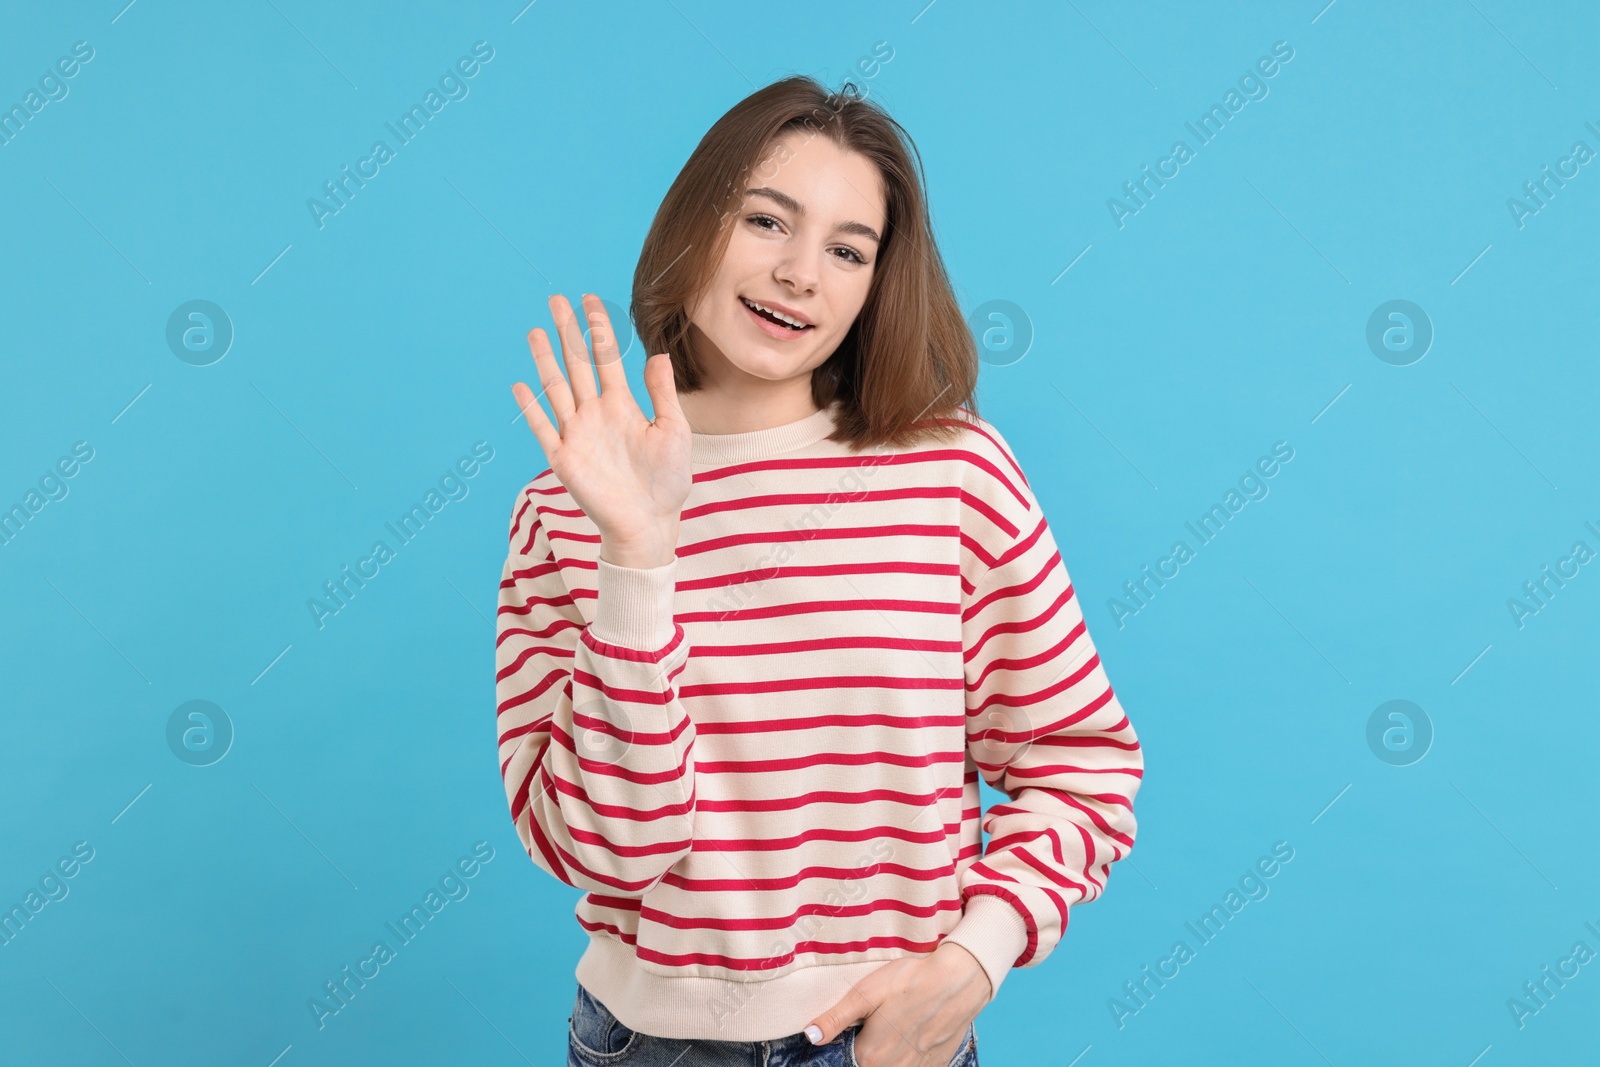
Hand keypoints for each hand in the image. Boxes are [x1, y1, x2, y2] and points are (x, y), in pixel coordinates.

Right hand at [512, 293, 691, 567]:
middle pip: (576, 364)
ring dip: (545, 360)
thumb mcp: (673, 431)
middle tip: (555, 299)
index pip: (606, 357)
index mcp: (622, 405)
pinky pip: (544, 428)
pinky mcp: (564, 458)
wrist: (649, 522)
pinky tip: (520, 386)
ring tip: (536, 330)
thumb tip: (657, 355)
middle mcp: (595, 414)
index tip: (589, 299)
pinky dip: (531, 408)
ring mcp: (577, 434)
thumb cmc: (666, 481)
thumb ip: (662, 394)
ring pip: (556, 388)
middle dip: (567, 332)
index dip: (598, 328)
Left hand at [804, 941, 989, 1066]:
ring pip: (891, 1065)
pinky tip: (915, 1031)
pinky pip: (914, 1065)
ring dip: (890, 1050)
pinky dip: (910, 1054)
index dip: (852, 1036)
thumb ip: (836, 1019)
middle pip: (870, 1062)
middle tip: (883, 1017)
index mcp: (870, 1056)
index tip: (861, 1020)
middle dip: (870, 1044)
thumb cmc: (909, 982)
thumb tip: (810, 1036)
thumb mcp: (866, 993)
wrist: (958, 981)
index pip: (847, 1056)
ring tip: (898, 1022)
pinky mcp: (935, 1064)